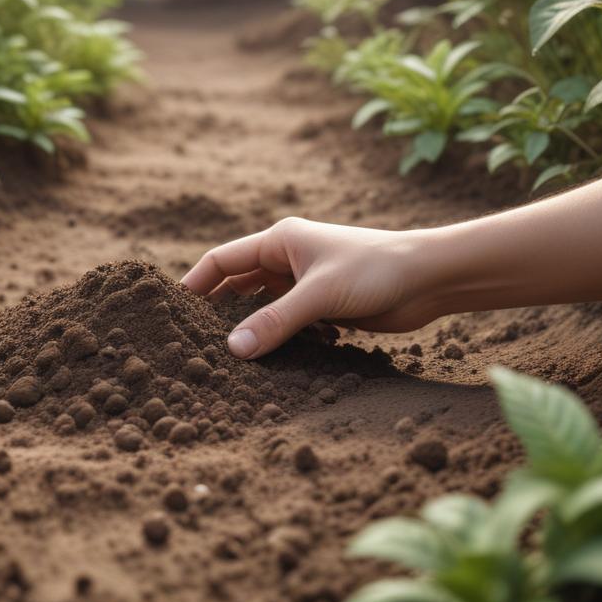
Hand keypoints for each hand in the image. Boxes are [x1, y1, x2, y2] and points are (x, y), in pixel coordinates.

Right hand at [181, 217, 437, 359]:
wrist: (429, 278)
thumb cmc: (375, 270)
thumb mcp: (319, 295)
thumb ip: (275, 322)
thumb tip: (232, 350)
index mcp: (279, 240)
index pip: (221, 260)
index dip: (195, 284)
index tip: (172, 312)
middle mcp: (287, 259)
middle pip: (238, 286)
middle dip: (219, 312)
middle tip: (193, 343)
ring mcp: (306, 283)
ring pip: (264, 308)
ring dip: (252, 330)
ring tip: (228, 360)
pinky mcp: (324, 306)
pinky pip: (289, 324)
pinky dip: (280, 339)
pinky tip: (277, 360)